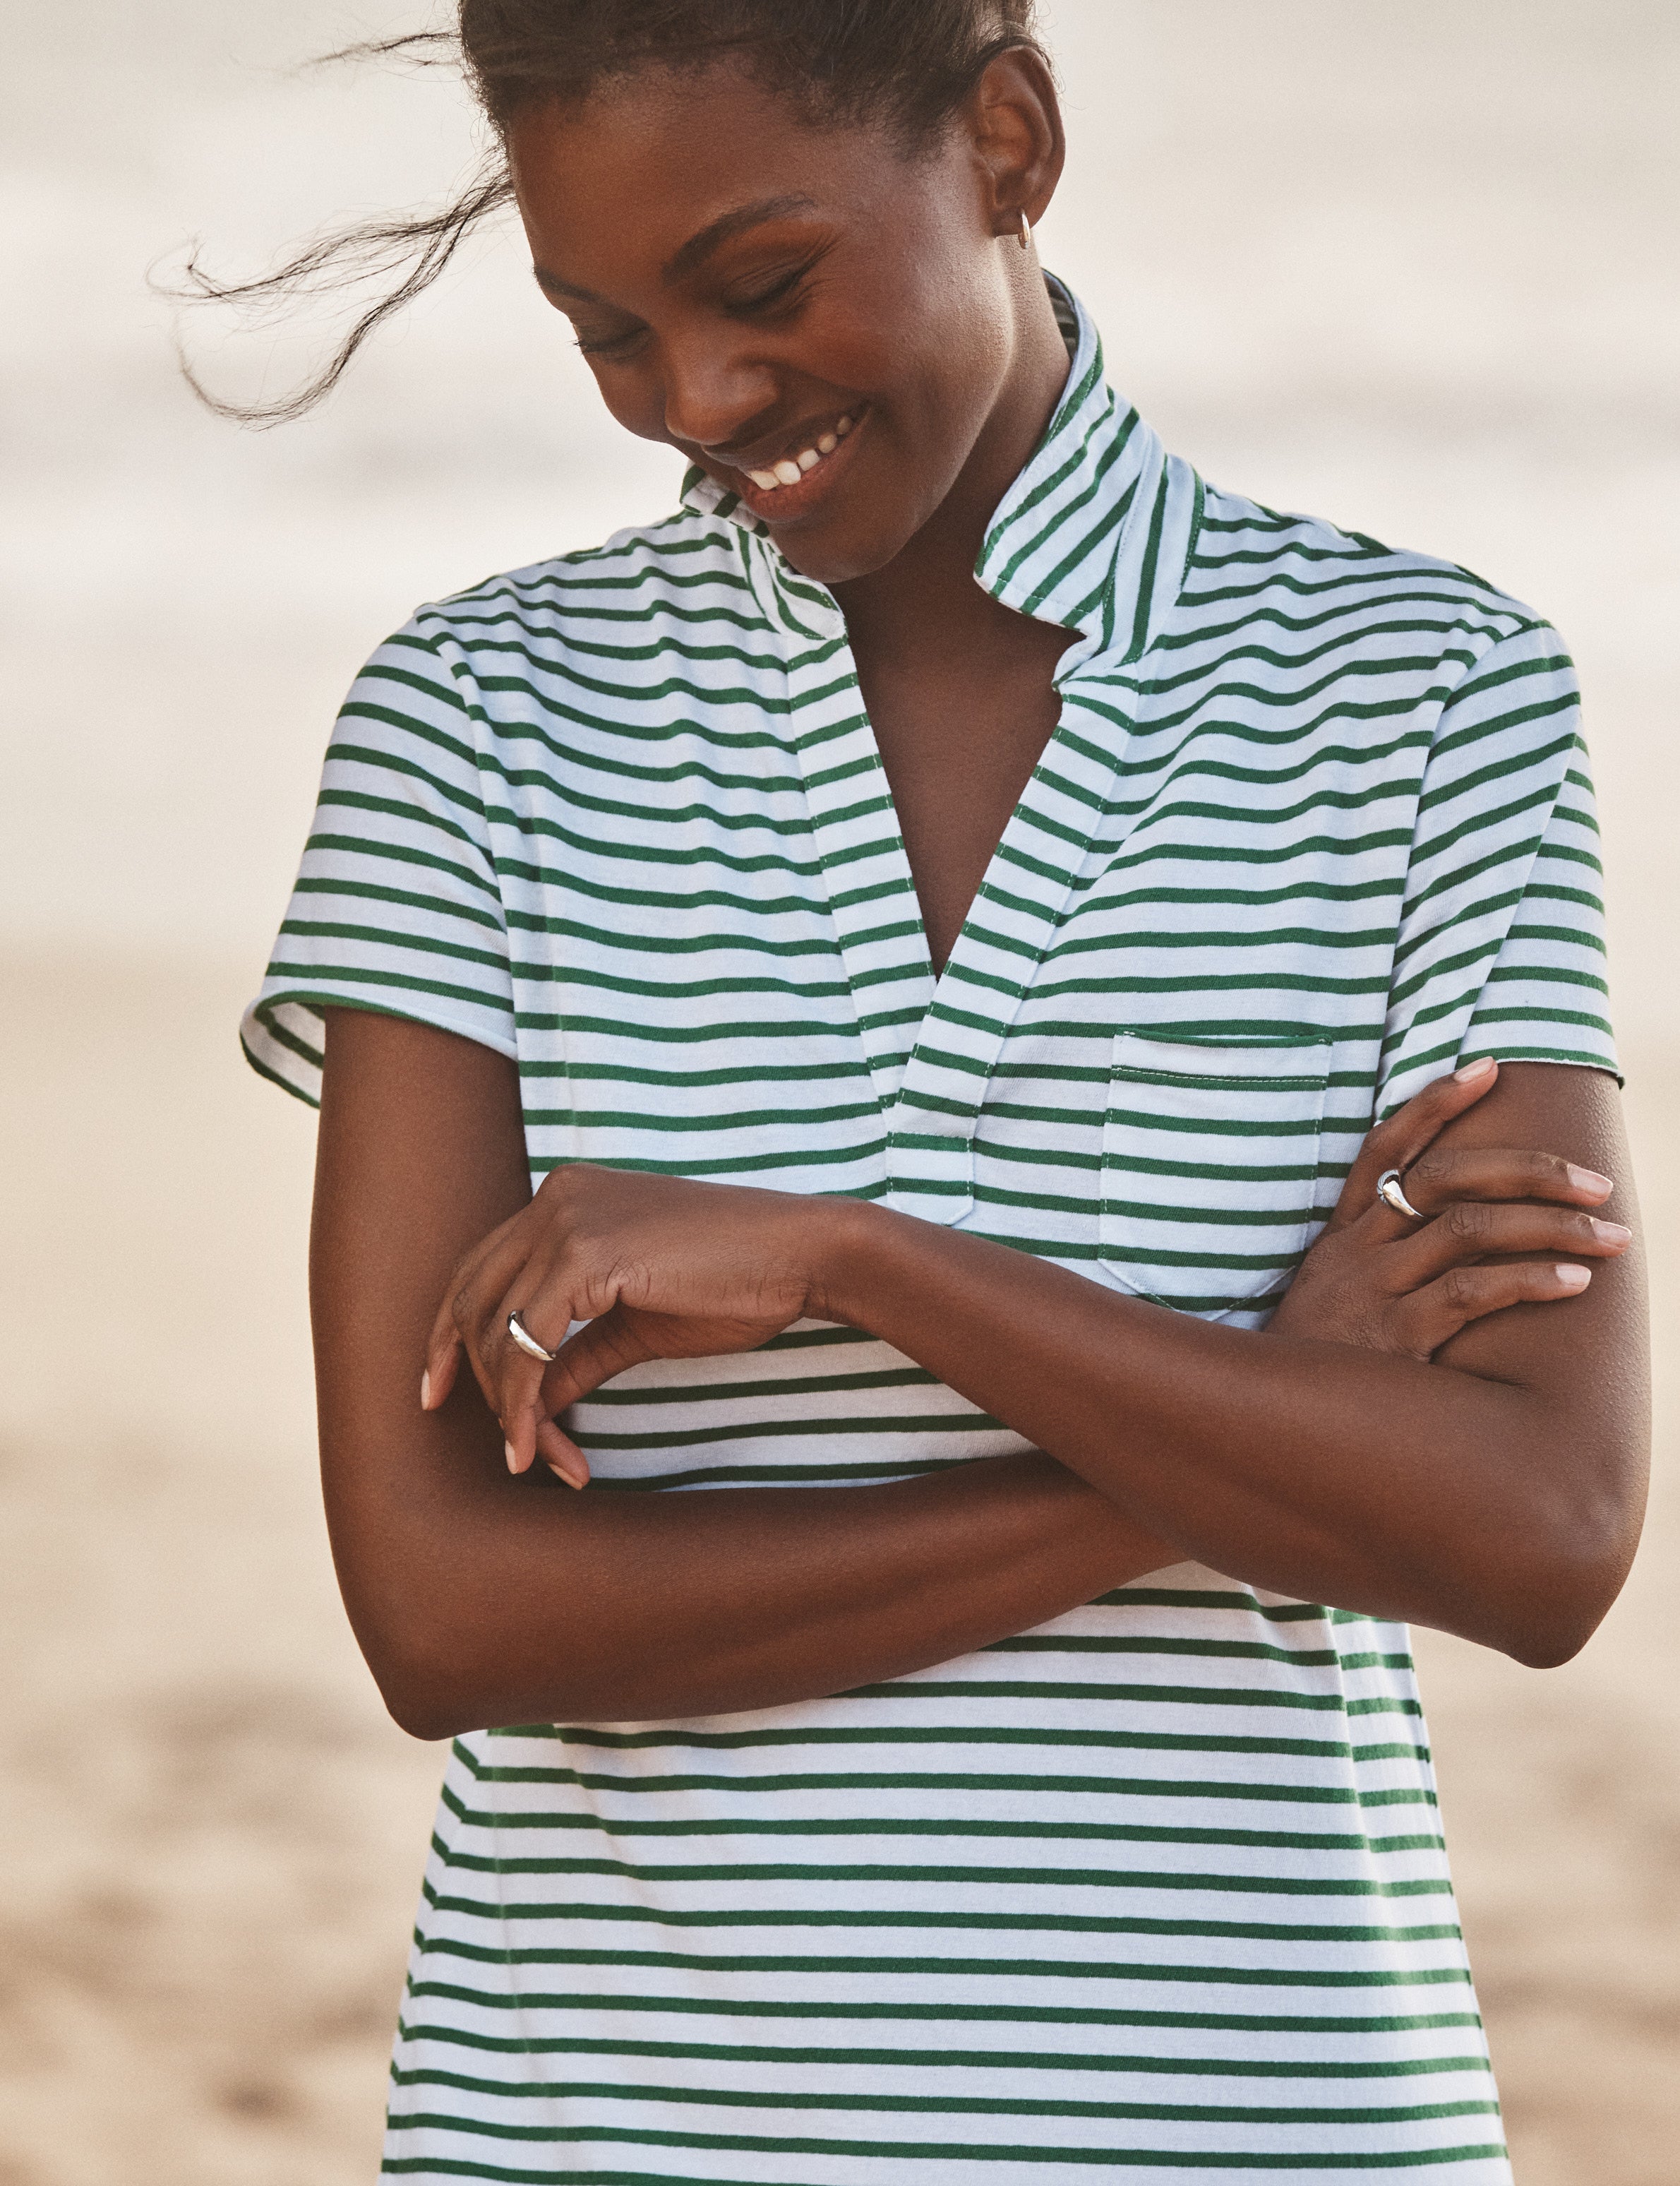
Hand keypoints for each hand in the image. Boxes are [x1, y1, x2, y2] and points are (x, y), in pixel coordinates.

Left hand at [421, 1162, 845, 1484]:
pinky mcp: (587, 1252)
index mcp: (565, 1198)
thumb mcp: (634, 1325)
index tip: (438, 1394)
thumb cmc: (734, 1284)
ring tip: (535, 1459)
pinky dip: (527, 1403)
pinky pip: (528, 1342)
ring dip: (508, 1406)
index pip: (478, 1268)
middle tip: (505, 1448)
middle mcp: (554, 1197)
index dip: (448, 1335)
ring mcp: (567, 1218)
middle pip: (471, 1298)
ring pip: (496, 1327)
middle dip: (474, 1381)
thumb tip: (530, 1402)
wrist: (803, 1256)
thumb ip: (576, 1352)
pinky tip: (544, 1447)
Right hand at [1268, 1057, 1631, 1357]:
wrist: (1263, 1423)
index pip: (1387, 1147)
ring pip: (1471, 1230)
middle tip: (1597, 1182)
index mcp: (1342, 1234)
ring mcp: (1373, 1290)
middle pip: (1448, 1178)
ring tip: (1611, 1235)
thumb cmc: (1313, 1365)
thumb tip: (1450, 1235)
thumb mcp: (1328, 1299)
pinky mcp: (1392, 1337)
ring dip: (1553, 1226)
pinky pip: (1470, 1293)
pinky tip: (1573, 1282)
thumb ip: (1375, 1264)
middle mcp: (1356, 1251)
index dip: (1435, 1104)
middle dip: (1532, 1171)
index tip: (1488, 1069)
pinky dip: (1529, 1280)